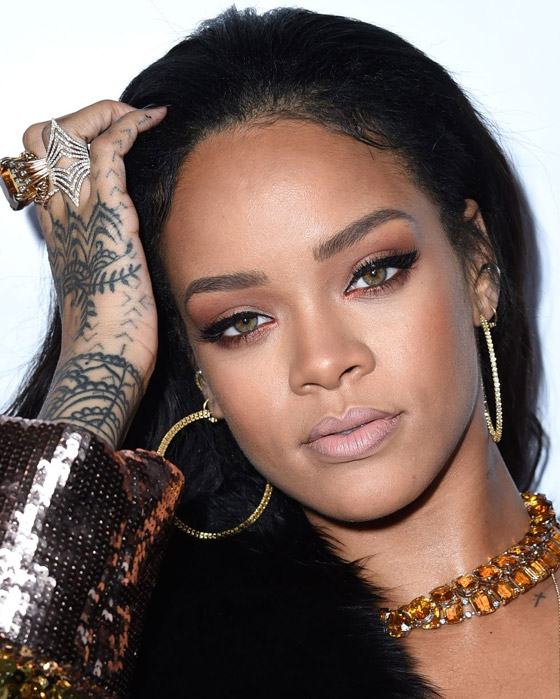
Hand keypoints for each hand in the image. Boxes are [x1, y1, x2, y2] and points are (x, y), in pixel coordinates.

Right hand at [23, 101, 166, 447]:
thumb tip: (128, 241)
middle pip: (41, 136)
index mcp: (55, 227)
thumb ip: (103, 250)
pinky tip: (151, 124)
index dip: (68, 138)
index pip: (39, 163)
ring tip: (142, 118)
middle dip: (81, 116)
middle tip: (122, 123)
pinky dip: (128, 127)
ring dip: (107, 112)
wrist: (106, 357)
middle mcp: (59, 214)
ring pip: (67, 134)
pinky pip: (108, 153)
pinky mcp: (109, 218)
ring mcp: (80, 213)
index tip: (108, 136)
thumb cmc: (110, 330)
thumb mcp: (99, 280)